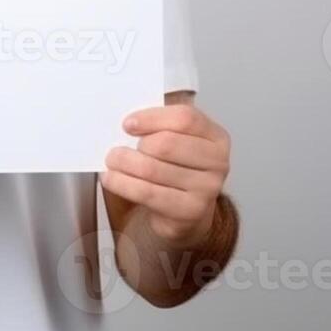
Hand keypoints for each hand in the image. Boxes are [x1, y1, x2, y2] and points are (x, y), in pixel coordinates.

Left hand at [101, 102, 230, 247]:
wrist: (186, 211)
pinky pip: (147, 193)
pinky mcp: (190, 211)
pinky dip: (122, 183)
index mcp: (216, 136)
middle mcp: (218, 162)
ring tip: (111, 162)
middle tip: (116, 149)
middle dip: (135, 145)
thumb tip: (129, 121)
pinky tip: (111, 179)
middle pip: (167, 143)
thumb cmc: (177, 168)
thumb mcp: (176, 140)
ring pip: (153, 169)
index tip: (128, 124)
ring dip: (123, 163)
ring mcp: (207, 189)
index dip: (153, 118)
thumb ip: (159, 126)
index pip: (185, 118)